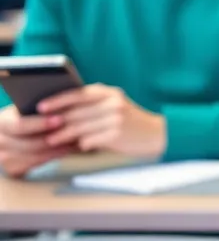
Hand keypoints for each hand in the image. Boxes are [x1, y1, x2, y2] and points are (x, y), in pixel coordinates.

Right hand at [0, 105, 75, 177]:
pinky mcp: (11, 168)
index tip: (60, 120)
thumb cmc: (26, 116)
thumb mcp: (27, 110)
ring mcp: (3, 156)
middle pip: (27, 144)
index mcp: (1, 121)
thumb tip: (63, 101)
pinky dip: (51, 157)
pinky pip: (33, 165)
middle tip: (74, 135)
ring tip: (75, 143)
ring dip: (55, 151)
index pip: (19, 125)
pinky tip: (67, 150)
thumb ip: (41, 108)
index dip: (40, 124)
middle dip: (52, 140)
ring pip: (32, 157)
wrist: (13, 137)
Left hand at [38, 85, 166, 157]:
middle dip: (56, 121)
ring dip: (63, 135)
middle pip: (76, 112)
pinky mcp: (117, 134)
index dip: (57, 100)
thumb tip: (61, 113)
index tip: (40, 107)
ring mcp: (115, 119)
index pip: (78, 93)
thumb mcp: (115, 106)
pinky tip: (77, 147)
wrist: (157, 134)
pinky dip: (81, 144)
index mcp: (110, 93)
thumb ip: (93, 105)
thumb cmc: (130, 122)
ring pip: (80, 127)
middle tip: (41, 128)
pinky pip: (90, 140)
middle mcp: (113, 103)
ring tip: (52, 140)